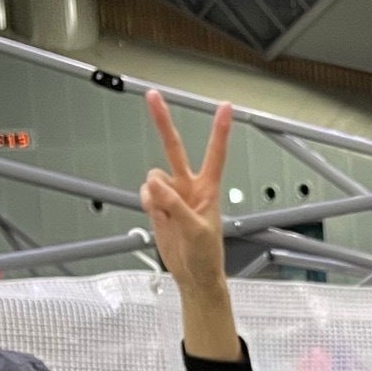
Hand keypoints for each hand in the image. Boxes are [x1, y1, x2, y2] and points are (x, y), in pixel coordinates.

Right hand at [140, 90, 238, 360]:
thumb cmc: (206, 255)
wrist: (193, 275)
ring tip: (169, 217)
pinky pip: (145, 195)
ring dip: (155, 196)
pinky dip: (148, 205)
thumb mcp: (196, 231)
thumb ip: (175, 206)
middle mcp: (189, 186)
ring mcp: (172, 195)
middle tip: (152, 95)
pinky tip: (159, 218)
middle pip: (174, 148)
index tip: (226, 107)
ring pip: (153, 178)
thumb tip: (155, 184)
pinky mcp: (158, 205)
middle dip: (162, 122)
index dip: (219, 130)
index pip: (215, 154)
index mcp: (209, 189)